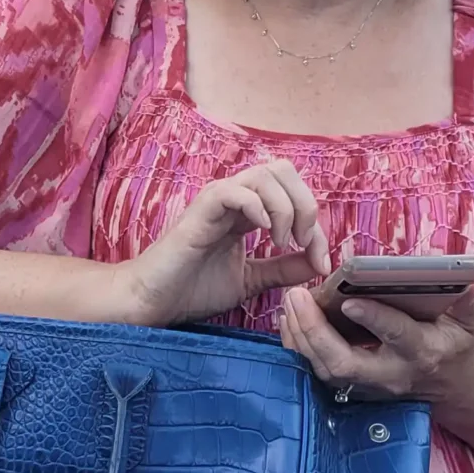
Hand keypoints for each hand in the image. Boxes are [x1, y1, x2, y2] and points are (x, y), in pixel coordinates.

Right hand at [114, 160, 329, 326]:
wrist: (153, 302)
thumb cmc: (192, 289)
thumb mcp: (251, 279)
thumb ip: (284, 268)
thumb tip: (320, 261)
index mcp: (247, 211)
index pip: (293, 193)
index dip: (315, 224)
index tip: (320, 260)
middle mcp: (235, 198)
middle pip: (283, 170)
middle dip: (305, 203)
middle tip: (301, 242)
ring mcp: (218, 199)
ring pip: (265, 175)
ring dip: (285, 207)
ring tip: (280, 241)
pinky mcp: (202, 208)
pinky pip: (236, 191)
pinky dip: (258, 207)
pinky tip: (262, 233)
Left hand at [279, 284, 473, 403]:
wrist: (451, 384)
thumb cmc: (456, 342)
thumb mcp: (469, 320)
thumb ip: (464, 297)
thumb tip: (449, 268)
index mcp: (422, 351)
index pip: (397, 336)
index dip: (374, 318)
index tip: (350, 299)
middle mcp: (391, 374)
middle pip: (345, 363)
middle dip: (316, 332)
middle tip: (298, 296)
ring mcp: (369, 386)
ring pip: (326, 370)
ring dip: (301, 337)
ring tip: (289, 301)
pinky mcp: (353, 388)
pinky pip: (318, 371)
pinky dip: (299, 346)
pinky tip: (288, 318)